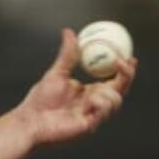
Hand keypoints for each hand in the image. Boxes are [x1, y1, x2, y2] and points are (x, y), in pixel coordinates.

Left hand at [14, 28, 136, 146]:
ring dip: (109, 92)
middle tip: (123, 63)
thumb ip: (66, 54)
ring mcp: (93, 116)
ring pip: (115, 101)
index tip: (130, 56)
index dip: (125, 70)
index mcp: (90, 92)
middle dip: (127, 76)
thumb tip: (68, 32)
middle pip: (121, 90)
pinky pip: (104, 113)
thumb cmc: (39, 101)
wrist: (28, 121)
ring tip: (93, 92)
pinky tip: (90, 102)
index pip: (114, 80)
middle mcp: (95, 104)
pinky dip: (101, 104)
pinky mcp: (89, 127)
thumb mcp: (56, 73)